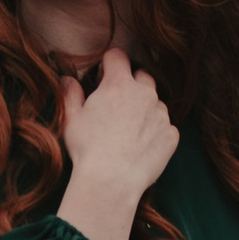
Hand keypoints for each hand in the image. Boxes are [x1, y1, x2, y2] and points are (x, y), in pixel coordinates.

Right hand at [57, 44, 176, 239]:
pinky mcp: (171, 136)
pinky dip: (155, 132)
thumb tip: (67, 80)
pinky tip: (139, 147)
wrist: (111, 182)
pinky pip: (165, 127)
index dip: (108, 65)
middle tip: (117, 105)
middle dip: (131, 84)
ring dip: (145, 109)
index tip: (102, 78)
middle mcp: (145, 94)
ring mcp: (161, 115)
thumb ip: (70, 94)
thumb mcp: (71, 119)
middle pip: (142, 76)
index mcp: (119, 84)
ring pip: (155, 102)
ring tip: (128, 131)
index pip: (117, 57)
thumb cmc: (87, 149)